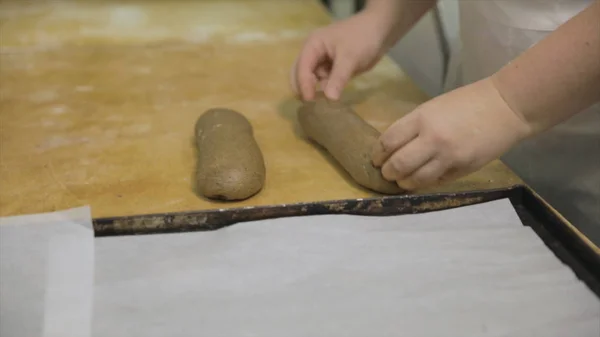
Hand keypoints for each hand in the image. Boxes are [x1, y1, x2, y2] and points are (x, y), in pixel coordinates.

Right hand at [290, 10, 389, 100]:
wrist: (381, 31)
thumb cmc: (363, 39)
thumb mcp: (350, 58)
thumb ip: (338, 78)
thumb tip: (329, 99)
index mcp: (313, 45)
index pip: (302, 67)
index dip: (304, 85)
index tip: (310, 101)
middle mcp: (314, 53)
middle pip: (300, 73)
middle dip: (303, 88)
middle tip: (311, 106)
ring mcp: (322, 61)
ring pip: (311, 79)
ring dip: (314, 91)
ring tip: (320, 106)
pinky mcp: (332, 68)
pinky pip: (324, 81)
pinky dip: (325, 90)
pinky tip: (330, 101)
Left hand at [371, 78, 531, 189]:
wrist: (506, 107)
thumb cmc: (468, 102)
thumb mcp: (433, 107)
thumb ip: (413, 127)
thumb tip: (393, 147)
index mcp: (422, 118)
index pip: (388, 141)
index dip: (378, 154)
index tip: (376, 159)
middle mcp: (432, 139)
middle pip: (398, 165)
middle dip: (387, 172)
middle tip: (386, 173)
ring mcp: (448, 157)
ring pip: (415, 179)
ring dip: (404, 182)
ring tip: (402, 180)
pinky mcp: (462, 170)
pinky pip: (435, 182)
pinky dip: (424, 183)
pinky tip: (422, 180)